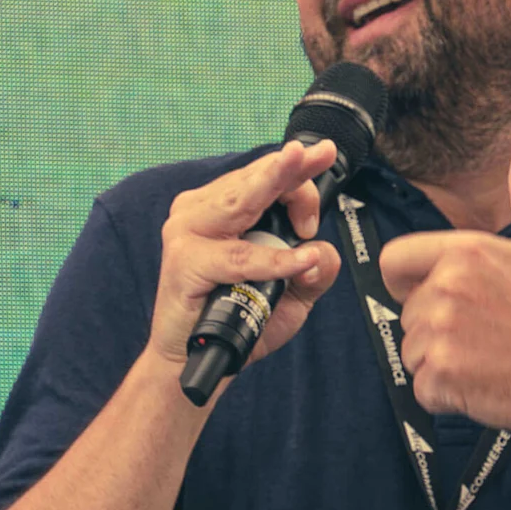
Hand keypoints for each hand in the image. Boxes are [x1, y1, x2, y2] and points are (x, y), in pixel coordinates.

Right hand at [149, 141, 339, 374]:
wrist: (201, 359)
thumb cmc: (238, 318)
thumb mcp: (290, 293)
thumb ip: (313, 270)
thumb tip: (324, 253)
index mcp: (220, 210)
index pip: (260, 178)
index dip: (294, 168)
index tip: (324, 159)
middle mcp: (200, 213)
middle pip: (253, 183)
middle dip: (289, 165)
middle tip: (318, 150)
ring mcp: (187, 234)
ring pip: (241, 205)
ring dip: (276, 184)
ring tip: (303, 164)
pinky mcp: (185, 263)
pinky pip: (240, 258)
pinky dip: (274, 259)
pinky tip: (303, 258)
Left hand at [372, 135, 510, 467]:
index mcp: (466, 251)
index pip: (394, 261)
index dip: (410, 283)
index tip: (441, 298)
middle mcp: (448, 286)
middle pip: (408, 313)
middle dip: (438, 330)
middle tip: (489, 337)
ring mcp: (443, 332)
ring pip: (413, 352)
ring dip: (443, 364)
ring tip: (491, 360)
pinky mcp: (444, 376)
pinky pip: (423, 388)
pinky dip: (448, 396)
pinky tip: (487, 384)